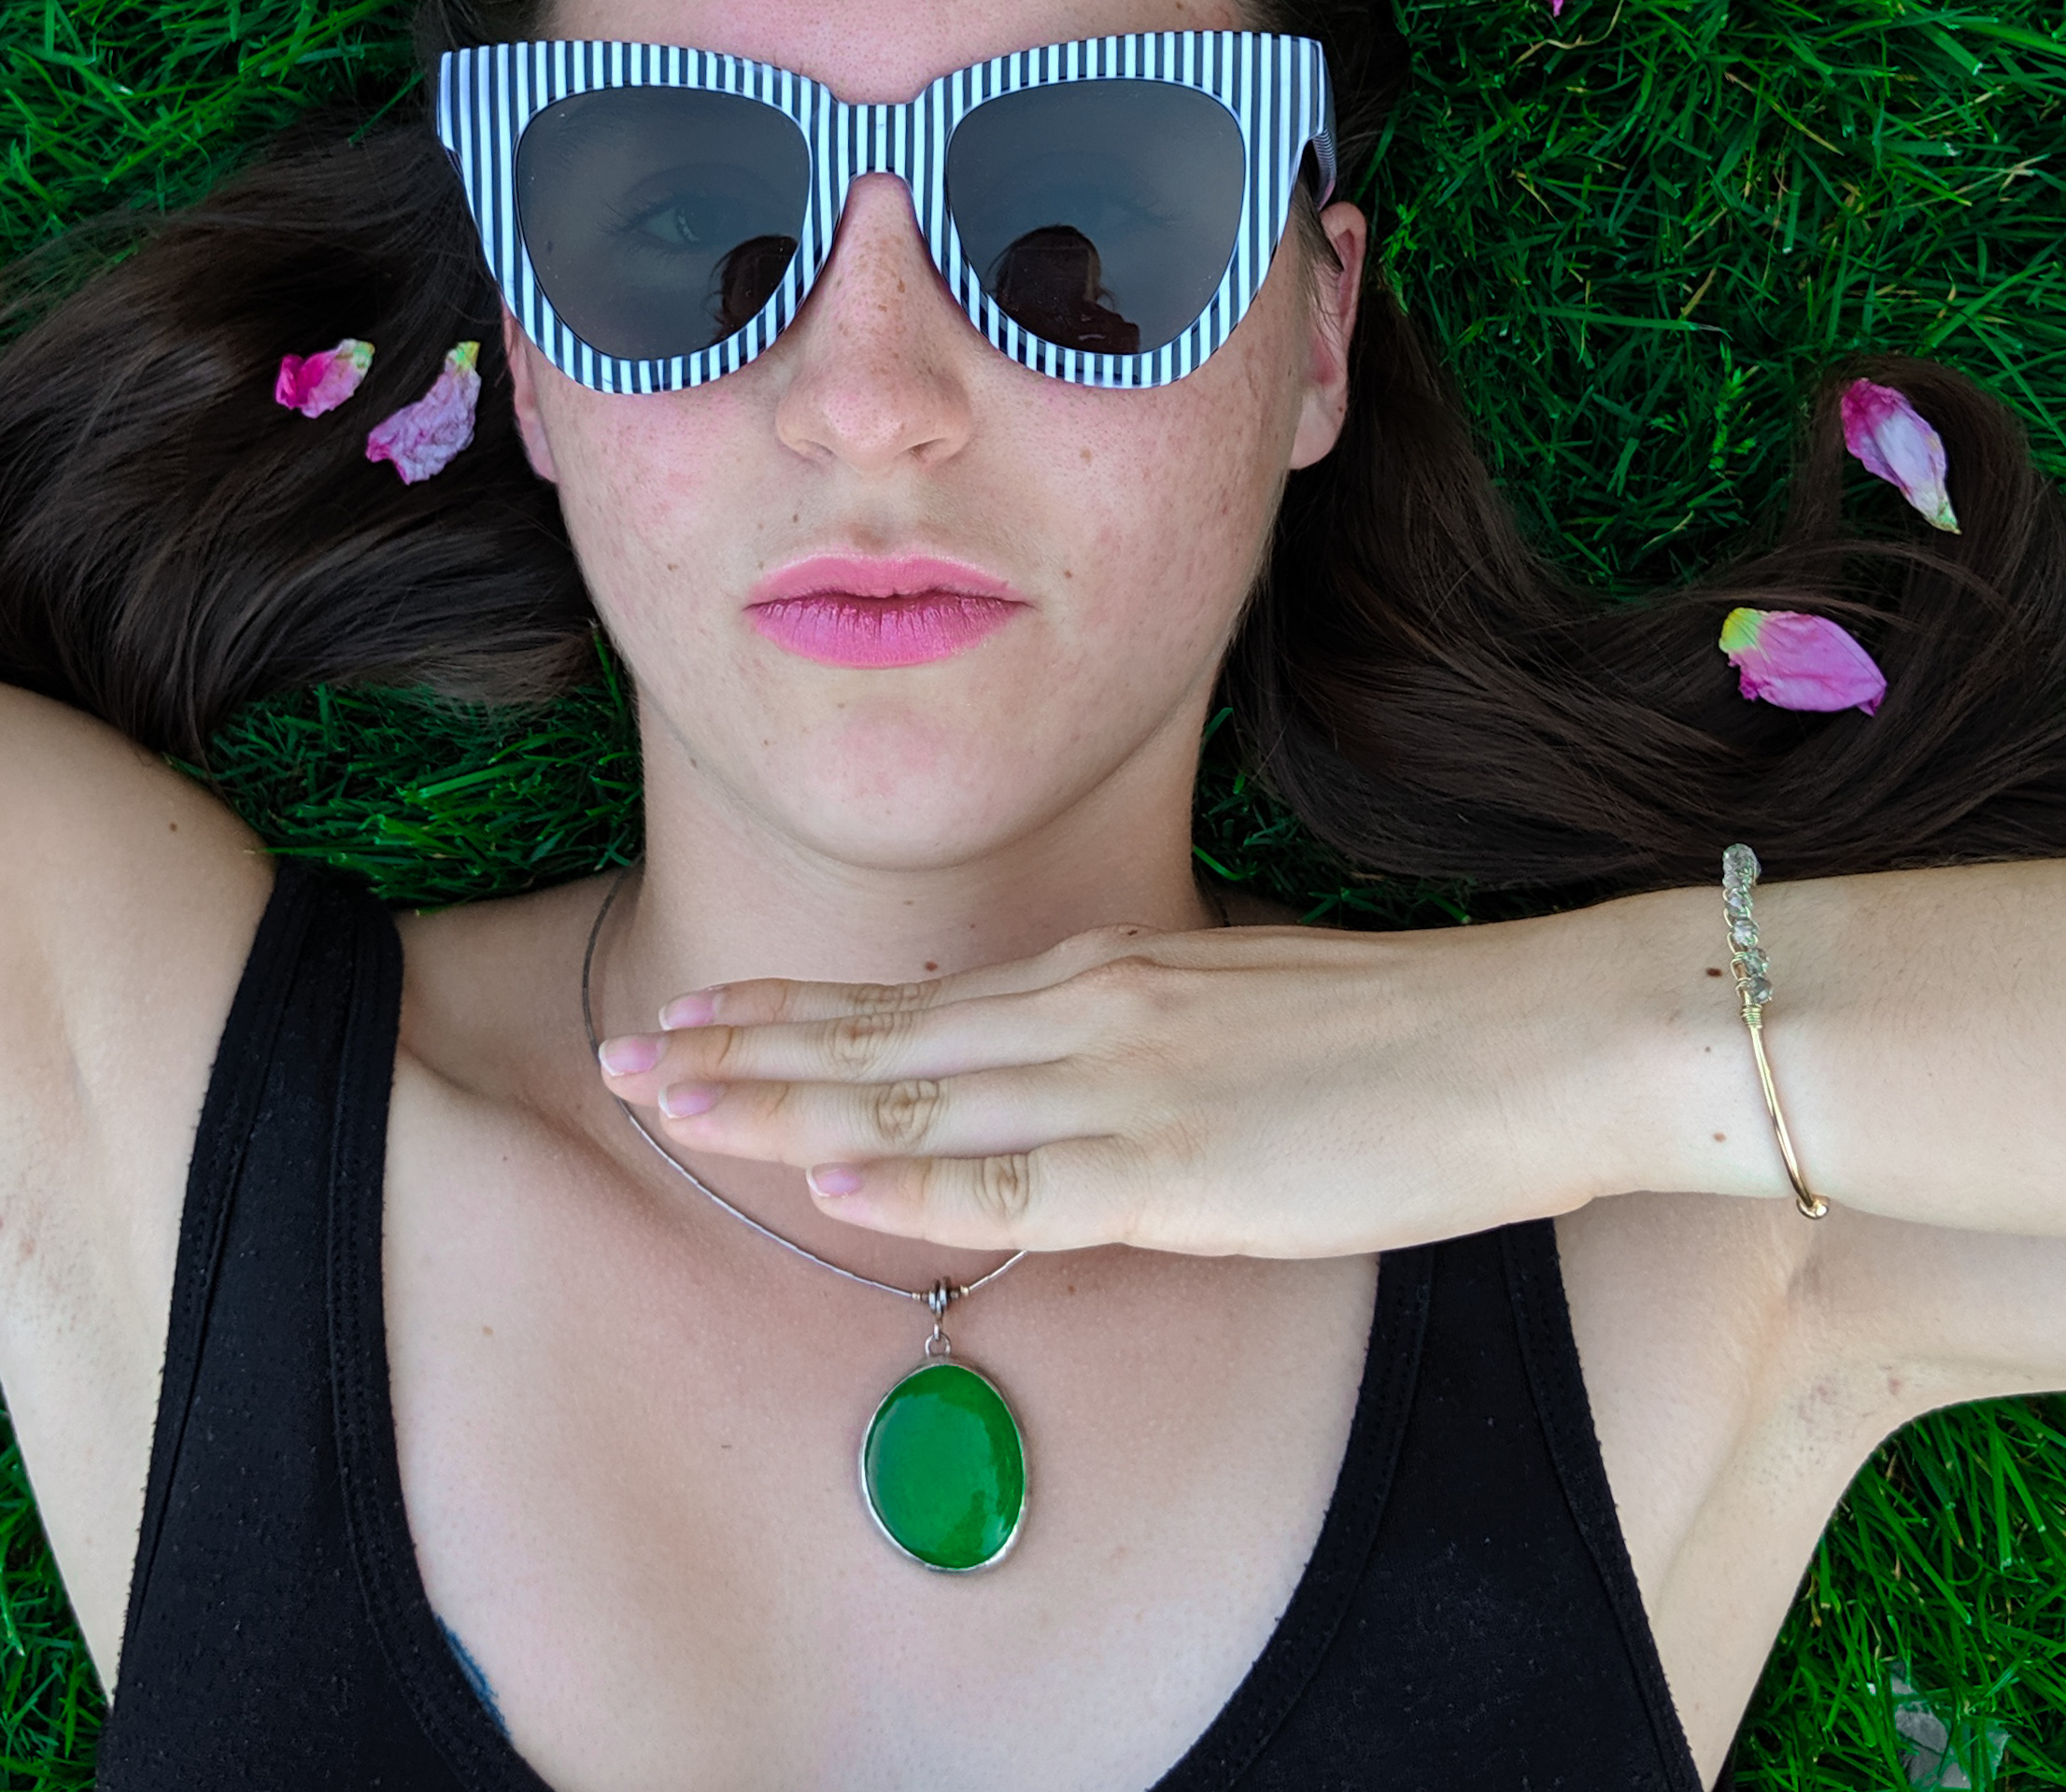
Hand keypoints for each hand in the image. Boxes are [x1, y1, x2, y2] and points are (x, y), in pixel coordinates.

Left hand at [597, 910, 1635, 1260]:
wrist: (1535, 1034)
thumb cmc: (1406, 1031)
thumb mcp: (1242, 1007)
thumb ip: (1139, 1035)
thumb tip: (1062, 1069)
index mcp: (1110, 972)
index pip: (915, 1001)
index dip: (796, 1014)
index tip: (700, 1022)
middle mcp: (1093, 1007)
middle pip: (884, 1040)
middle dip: (745, 1053)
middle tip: (626, 1059)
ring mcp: (1129, 1082)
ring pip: (918, 1102)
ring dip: (785, 1107)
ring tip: (673, 1106)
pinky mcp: (1183, 1165)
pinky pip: (1020, 1184)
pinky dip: (917, 1187)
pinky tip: (835, 1188)